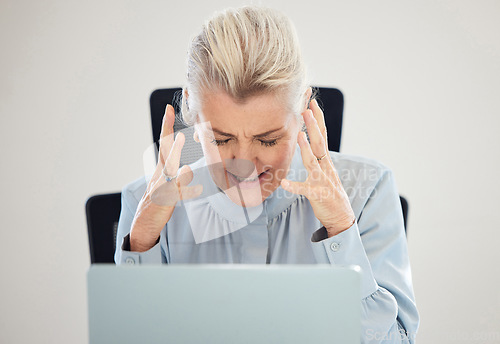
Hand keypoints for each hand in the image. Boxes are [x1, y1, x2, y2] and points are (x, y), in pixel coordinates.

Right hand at [130, 104, 201, 250]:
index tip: (168, 109)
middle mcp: (158, 175)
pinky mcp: (163, 200)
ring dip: (173, 152)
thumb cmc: (159, 204)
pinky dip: (178, 181)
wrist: (144, 225)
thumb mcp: (170, 188)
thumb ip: (179, 177)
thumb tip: (188, 166)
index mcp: (161, 170)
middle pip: (162, 149)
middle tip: (168, 112)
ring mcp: (160, 186)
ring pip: (167, 167)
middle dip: (166, 131)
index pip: (164, 145)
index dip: (166, 127)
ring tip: (180, 136)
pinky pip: (172, 190)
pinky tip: (184, 172)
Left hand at [281, 99, 354, 236]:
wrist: (341, 216)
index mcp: (326, 161)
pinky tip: (285, 183)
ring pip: (313, 162)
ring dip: (306, 148)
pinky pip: (305, 190)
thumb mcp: (323, 171)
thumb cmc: (329, 192)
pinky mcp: (317, 195)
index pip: (323, 136)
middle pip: (320, 143)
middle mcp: (326, 168)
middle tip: (307, 110)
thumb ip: (316, 157)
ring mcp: (322, 181)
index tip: (313, 103)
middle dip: (314, 126)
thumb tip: (307, 140)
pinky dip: (295, 186)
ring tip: (299, 135)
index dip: (318, 119)